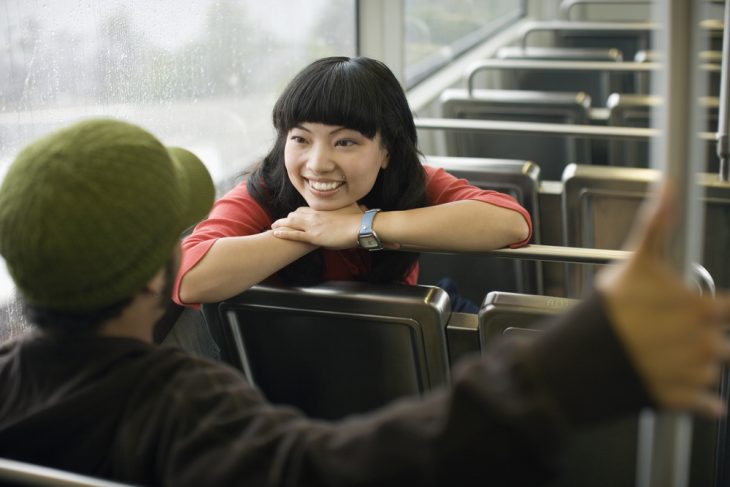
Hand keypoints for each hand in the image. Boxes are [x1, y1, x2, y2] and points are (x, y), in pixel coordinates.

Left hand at [271, 204, 363, 249]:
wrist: (360, 227)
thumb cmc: (359, 219)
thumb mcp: (355, 210)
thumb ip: (355, 208)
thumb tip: (363, 207)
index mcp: (323, 210)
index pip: (305, 209)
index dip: (298, 213)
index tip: (294, 216)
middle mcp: (316, 215)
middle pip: (295, 214)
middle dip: (287, 219)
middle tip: (280, 222)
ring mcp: (313, 226)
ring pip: (291, 222)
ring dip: (280, 224)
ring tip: (272, 226)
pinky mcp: (314, 236)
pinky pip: (294, 234)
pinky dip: (283, 233)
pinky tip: (275, 233)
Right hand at [596, 184, 729, 417]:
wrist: (575, 359)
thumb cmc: (605, 310)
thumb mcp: (634, 261)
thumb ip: (658, 225)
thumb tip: (669, 184)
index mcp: (700, 310)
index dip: (714, 310)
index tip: (699, 311)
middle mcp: (704, 344)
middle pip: (721, 342)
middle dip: (699, 337)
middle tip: (664, 331)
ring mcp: (692, 375)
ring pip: (712, 369)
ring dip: (694, 364)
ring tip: (658, 353)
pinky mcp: (680, 401)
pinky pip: (708, 403)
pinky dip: (697, 397)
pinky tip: (671, 381)